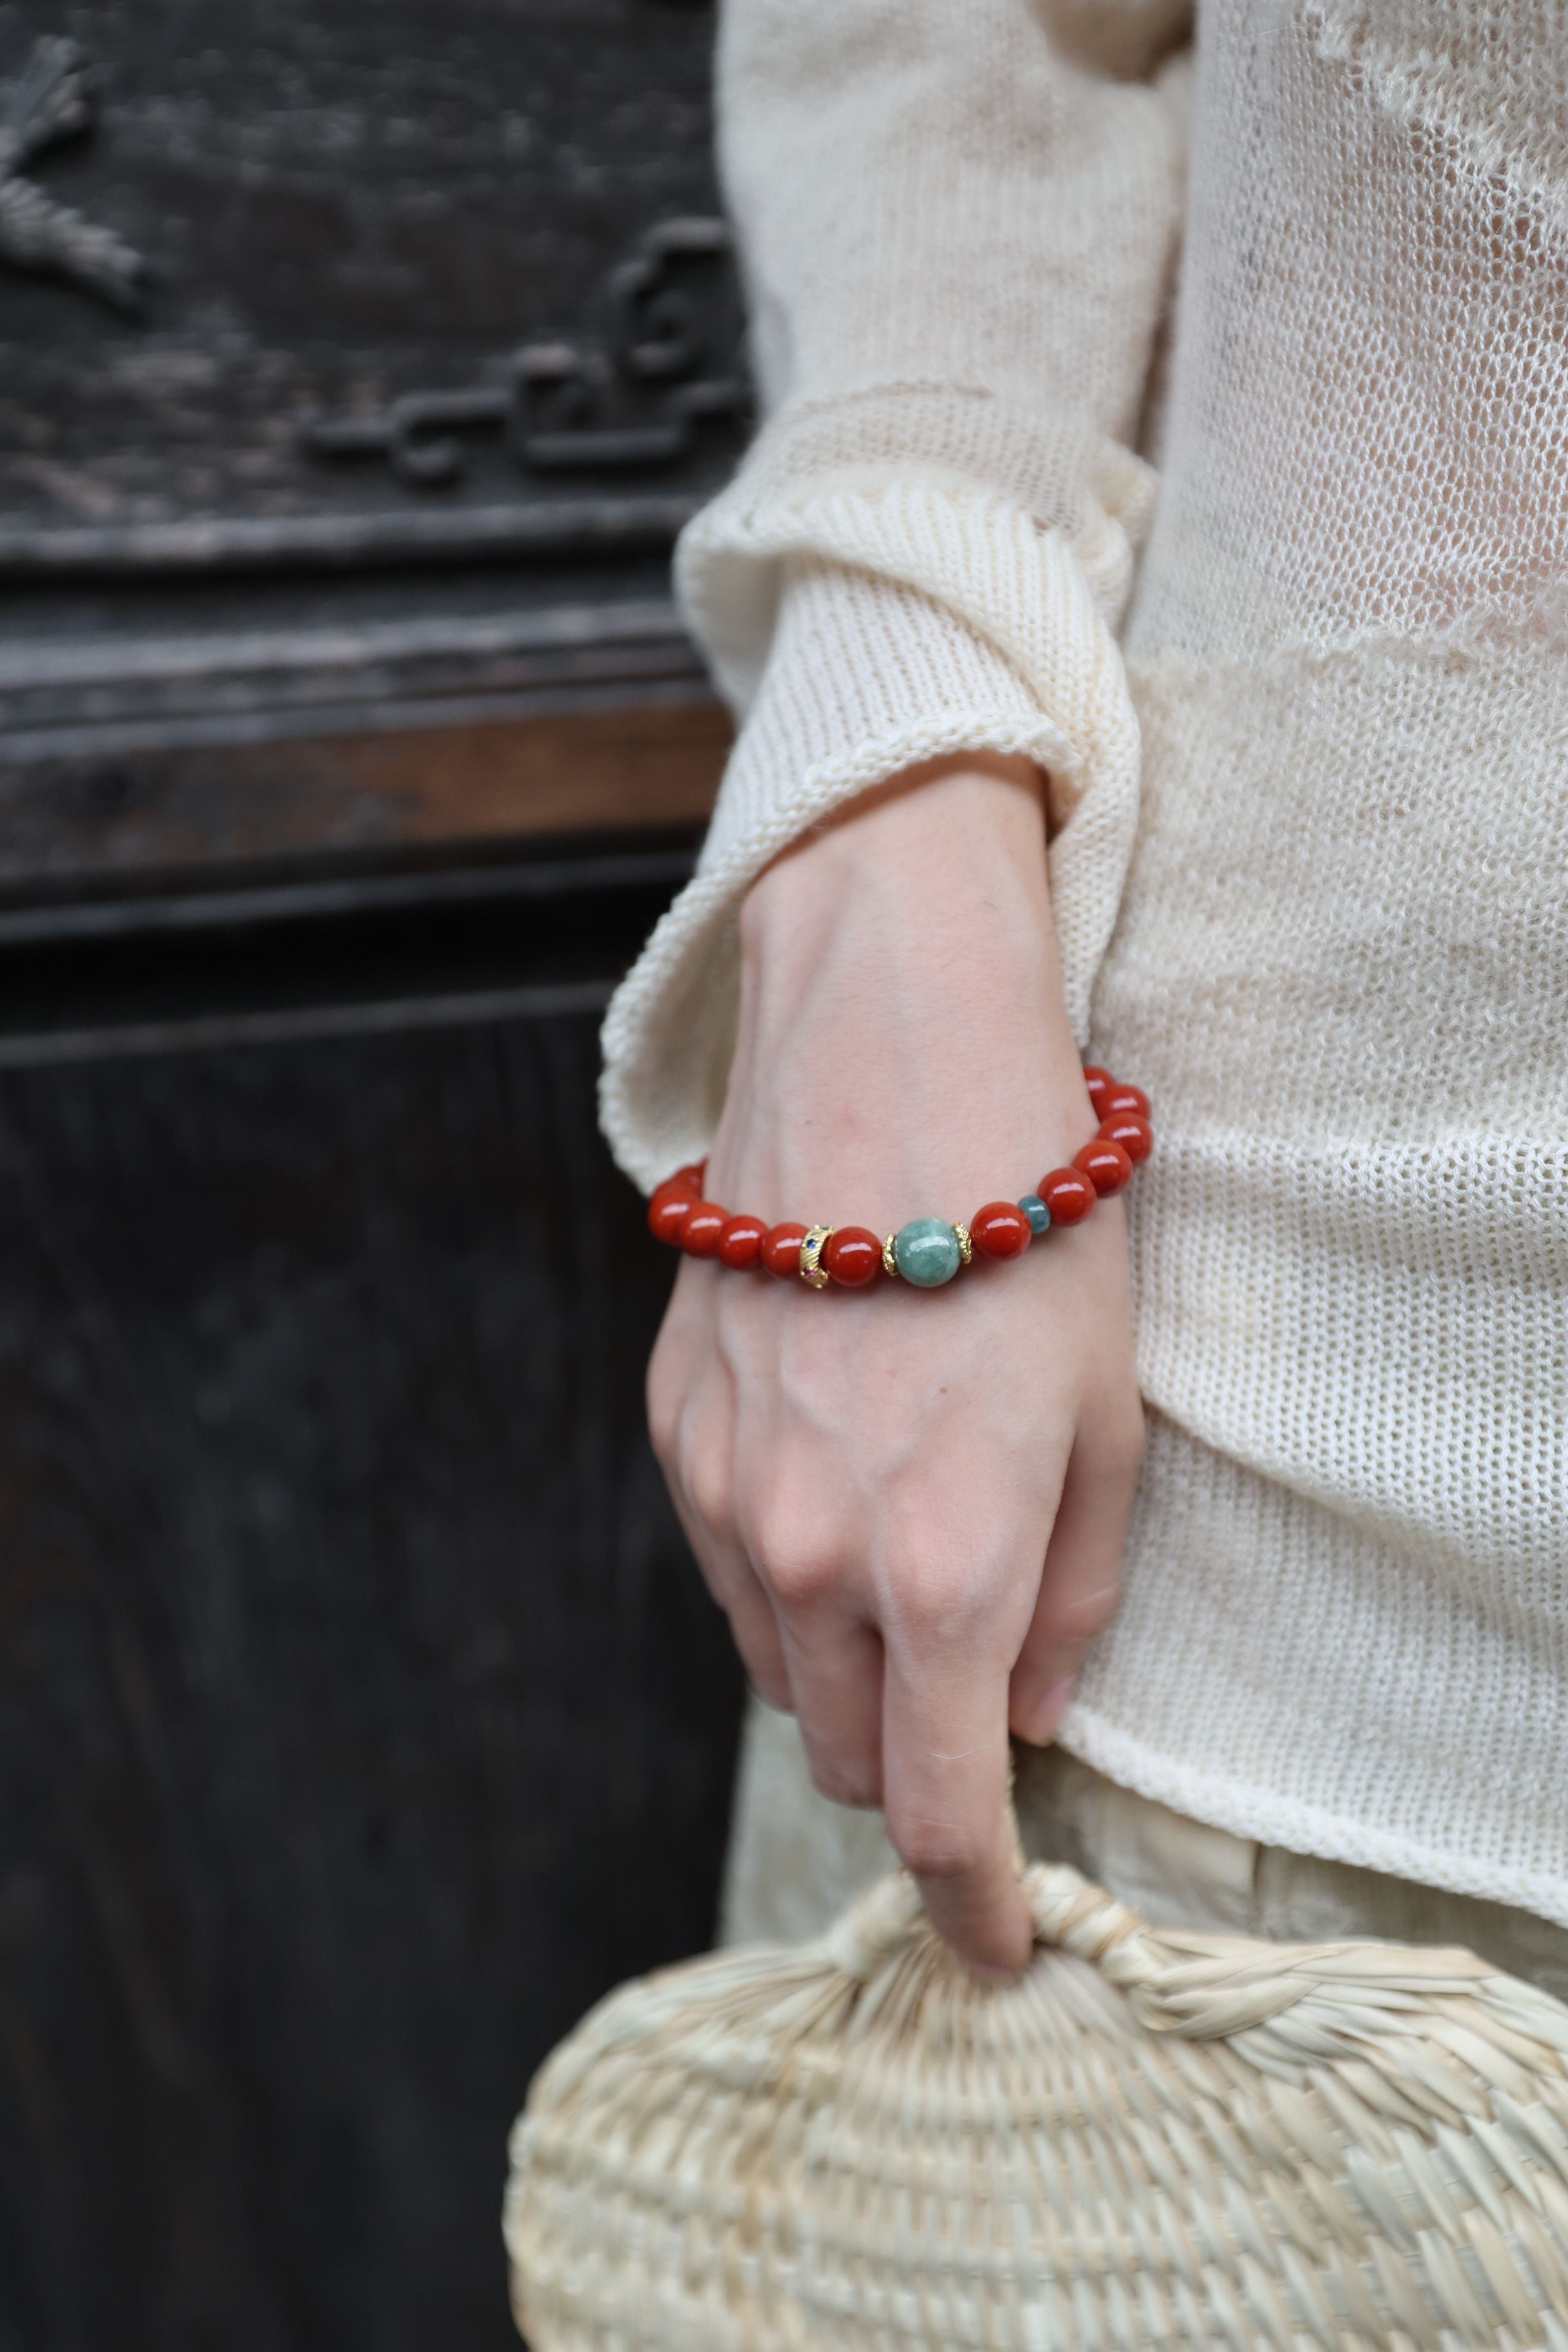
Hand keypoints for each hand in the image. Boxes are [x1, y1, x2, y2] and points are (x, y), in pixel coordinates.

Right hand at [647, 758, 1141, 1972]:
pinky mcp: (672, 1431)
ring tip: (910, 1568)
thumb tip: (1025, 1719)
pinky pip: (725, 1570)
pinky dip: (786, 1581)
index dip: (971, 1904)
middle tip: (974, 1715)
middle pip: (843, 1756)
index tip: (995, 1944)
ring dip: (846, 1673)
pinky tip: (836, 1491)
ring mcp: (722, 1496)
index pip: (935, 1813)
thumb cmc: (1034, 1229)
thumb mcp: (1111, 1422)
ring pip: (776, 1670)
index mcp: (941, 1572)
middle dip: (913, 1772)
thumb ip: (1071, 1601)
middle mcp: (810, 1557)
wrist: (887, 1059)